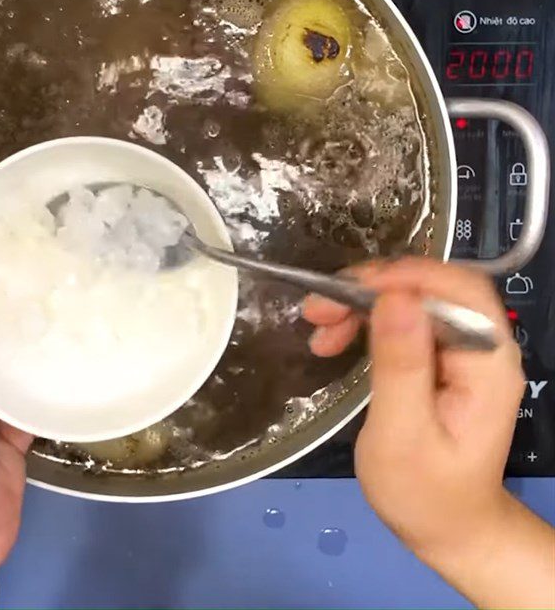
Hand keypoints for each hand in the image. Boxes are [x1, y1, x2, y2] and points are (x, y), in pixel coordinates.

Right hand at [304, 258, 554, 609]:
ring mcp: (461, 351)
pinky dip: (365, 320)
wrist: (447, 527)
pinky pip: (402, 319)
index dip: (404, 277)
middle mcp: (482, 347)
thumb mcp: (402, 434)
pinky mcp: (440, 358)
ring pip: (411, 299)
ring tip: (318, 328)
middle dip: (371, 288)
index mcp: (487, 364)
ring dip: (361, 304)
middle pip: (431, 288)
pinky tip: (335, 338)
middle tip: (317, 310)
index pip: (458, 291)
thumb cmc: (424, 493)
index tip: (347, 290)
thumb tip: (395, 298)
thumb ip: (401, 365)